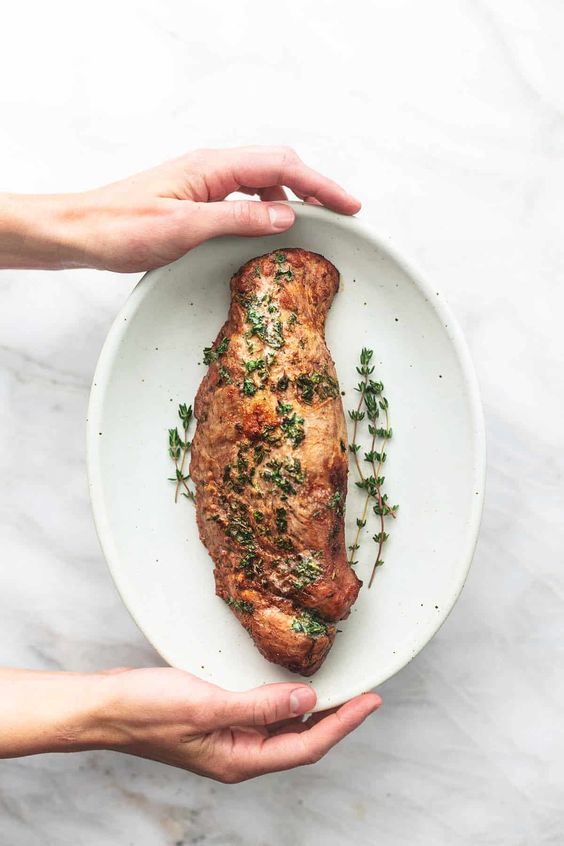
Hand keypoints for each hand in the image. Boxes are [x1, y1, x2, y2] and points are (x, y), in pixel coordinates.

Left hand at [10, 146, 356, 272]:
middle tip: (341, 212)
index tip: (349, 206)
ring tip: (312, 223)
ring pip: (262, 178)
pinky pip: (244, 194)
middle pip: (278, 164)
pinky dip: (267, 206)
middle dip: (314, 185)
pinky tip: (269, 227)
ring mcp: (204, 181)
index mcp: (212, 167)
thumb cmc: (123, 227)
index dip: (321, 185)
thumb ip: (238, 218)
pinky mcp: (197, 197)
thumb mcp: (185, 228)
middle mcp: (211, 167)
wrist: (83, 230)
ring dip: (292, 196)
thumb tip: (287, 213)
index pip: (282, 166)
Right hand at [96, 667, 380, 781]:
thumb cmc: (146, 710)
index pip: (307, 747)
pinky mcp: (218, 720)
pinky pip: (263, 714)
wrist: (105, 706)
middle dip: (337, 719)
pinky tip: (290, 686)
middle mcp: (239, 754)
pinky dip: (285, 701)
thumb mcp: (207, 705)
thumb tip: (308, 700)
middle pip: (301, 742)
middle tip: (366, 694)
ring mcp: (228, 739)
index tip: (371, 701)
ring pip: (284, 729)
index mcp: (239, 760)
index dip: (343, 724)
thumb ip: (260, 706)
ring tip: (341, 690)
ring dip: (313, 710)